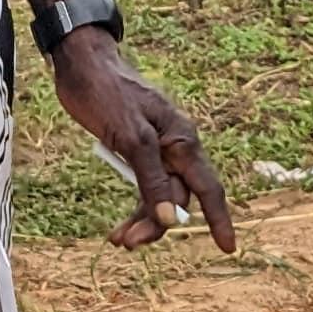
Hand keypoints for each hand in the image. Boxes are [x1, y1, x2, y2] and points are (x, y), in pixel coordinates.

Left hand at [48, 32, 233, 251]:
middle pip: (178, 198)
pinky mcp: (136, 150)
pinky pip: (143, 186)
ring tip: (118, 240)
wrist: (84, 64)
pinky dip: (134, 206)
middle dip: (157, 225)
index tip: (228, 248)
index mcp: (183, 141)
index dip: (219, 219)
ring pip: (159, 197)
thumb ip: (151, 179)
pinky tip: (118, 226)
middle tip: (128, 243)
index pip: (207, 188)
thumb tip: (171, 220)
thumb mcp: (131, 138)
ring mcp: (157, 150)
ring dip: (142, 221)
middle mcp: (175, 148)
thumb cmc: (109, 93)